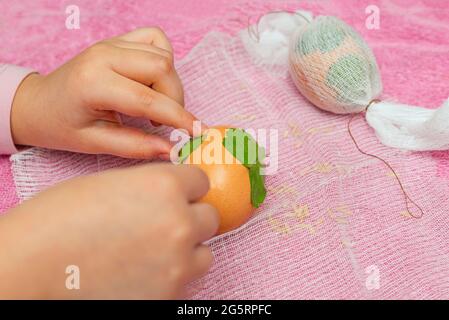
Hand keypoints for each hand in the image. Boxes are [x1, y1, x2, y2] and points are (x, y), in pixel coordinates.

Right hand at [0, 164, 218, 298]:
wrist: (34, 265)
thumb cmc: (61, 219)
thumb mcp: (113, 183)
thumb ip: (151, 186)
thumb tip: (172, 193)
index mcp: (165, 185)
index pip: (200, 181)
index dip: (186, 188)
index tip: (177, 196)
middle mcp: (179, 221)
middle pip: (209, 217)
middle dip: (189, 219)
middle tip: (163, 226)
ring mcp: (178, 262)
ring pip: (204, 253)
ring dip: (187, 251)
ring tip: (155, 253)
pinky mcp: (169, 294)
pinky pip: (186, 281)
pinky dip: (171, 276)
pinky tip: (144, 273)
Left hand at [11, 27, 202, 158]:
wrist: (39, 103)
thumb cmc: (62, 126)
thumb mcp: (96, 143)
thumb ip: (136, 146)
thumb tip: (172, 150)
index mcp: (93, 83)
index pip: (148, 98)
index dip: (178, 117)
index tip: (197, 132)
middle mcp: (103, 56)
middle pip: (162, 68)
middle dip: (174, 99)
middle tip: (162, 122)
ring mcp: (111, 44)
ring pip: (163, 55)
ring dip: (169, 84)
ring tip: (154, 106)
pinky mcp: (118, 40)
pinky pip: (155, 40)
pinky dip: (163, 61)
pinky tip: (151, 82)